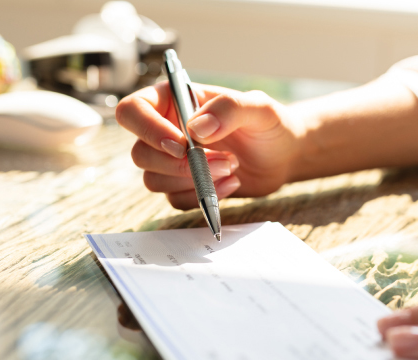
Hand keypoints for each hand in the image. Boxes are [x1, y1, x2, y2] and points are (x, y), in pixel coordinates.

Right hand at [116, 82, 304, 208]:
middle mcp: (166, 130)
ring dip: (193, 181)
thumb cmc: (270, 124)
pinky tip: (231, 183)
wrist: (284, 155)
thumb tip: (196, 128)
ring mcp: (172, 161)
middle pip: (140, 153)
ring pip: (153, 180)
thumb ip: (229, 109)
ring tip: (232, 167)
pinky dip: (202, 197)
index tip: (182, 144)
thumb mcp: (259, 107)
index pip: (132, 110)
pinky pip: (175, 199)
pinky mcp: (185, 186)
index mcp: (173, 100)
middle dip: (179, 165)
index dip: (148, 130)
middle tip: (223, 160)